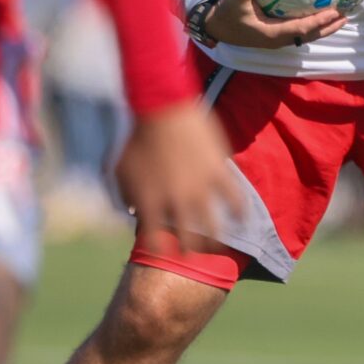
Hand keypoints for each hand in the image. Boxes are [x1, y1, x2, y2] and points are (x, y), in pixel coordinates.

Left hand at [112, 100, 244, 241]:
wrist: (160, 110)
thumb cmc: (135, 139)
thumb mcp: (119, 171)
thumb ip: (124, 196)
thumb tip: (131, 212)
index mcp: (148, 204)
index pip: (155, 239)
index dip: (162, 249)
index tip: (167, 251)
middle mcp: (175, 202)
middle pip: (188, 238)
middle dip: (192, 250)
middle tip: (196, 254)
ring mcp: (200, 189)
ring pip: (214, 225)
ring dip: (217, 237)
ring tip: (221, 244)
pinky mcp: (219, 173)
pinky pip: (234, 198)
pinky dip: (239, 210)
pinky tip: (243, 217)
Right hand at [203, 0, 346, 48]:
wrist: (217, 28)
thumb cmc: (227, 15)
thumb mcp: (234, 1)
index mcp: (271, 34)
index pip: (301, 29)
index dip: (318, 22)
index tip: (334, 12)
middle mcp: (278, 39)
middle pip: (310, 35)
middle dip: (329, 27)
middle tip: (346, 15)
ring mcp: (279, 39)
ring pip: (307, 35)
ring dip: (325, 28)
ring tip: (342, 17)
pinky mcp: (277, 35)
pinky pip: (300, 31)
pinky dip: (314, 25)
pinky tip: (323, 15)